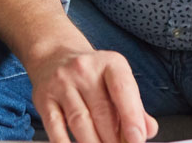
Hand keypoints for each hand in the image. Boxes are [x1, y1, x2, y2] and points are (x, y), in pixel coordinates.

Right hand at [26, 48, 158, 142]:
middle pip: (102, 112)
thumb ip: (135, 107)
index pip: (122, 91)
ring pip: (80, 122)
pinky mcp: (44, 99)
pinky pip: (55, 128)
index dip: (132, 118)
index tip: (137, 140)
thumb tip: (148, 131)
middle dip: (114, 140)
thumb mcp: (117, 81)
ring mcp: (61, 84)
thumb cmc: (93, 75)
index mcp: (110, 63)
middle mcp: (84, 70)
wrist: (54, 56)